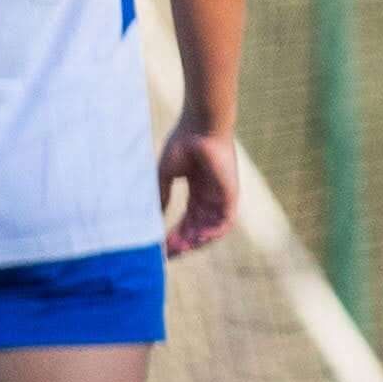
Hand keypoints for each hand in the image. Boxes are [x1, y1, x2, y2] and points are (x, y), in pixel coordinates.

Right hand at [160, 121, 237, 257]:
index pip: (187, 219)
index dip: (174, 234)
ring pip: (211, 228)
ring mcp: (222, 196)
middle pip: (197, 227)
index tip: (160, 246)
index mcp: (198, 190)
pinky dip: (212, 233)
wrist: (201, 127)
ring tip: (179, 249)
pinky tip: (197, 239)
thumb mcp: (165, 174)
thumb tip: (152, 216)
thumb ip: (161, 195)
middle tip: (167, 253)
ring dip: (196, 241)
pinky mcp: (230, 195)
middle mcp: (211, 196)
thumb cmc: (182, 144)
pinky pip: (225, 221)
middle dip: (183, 242)